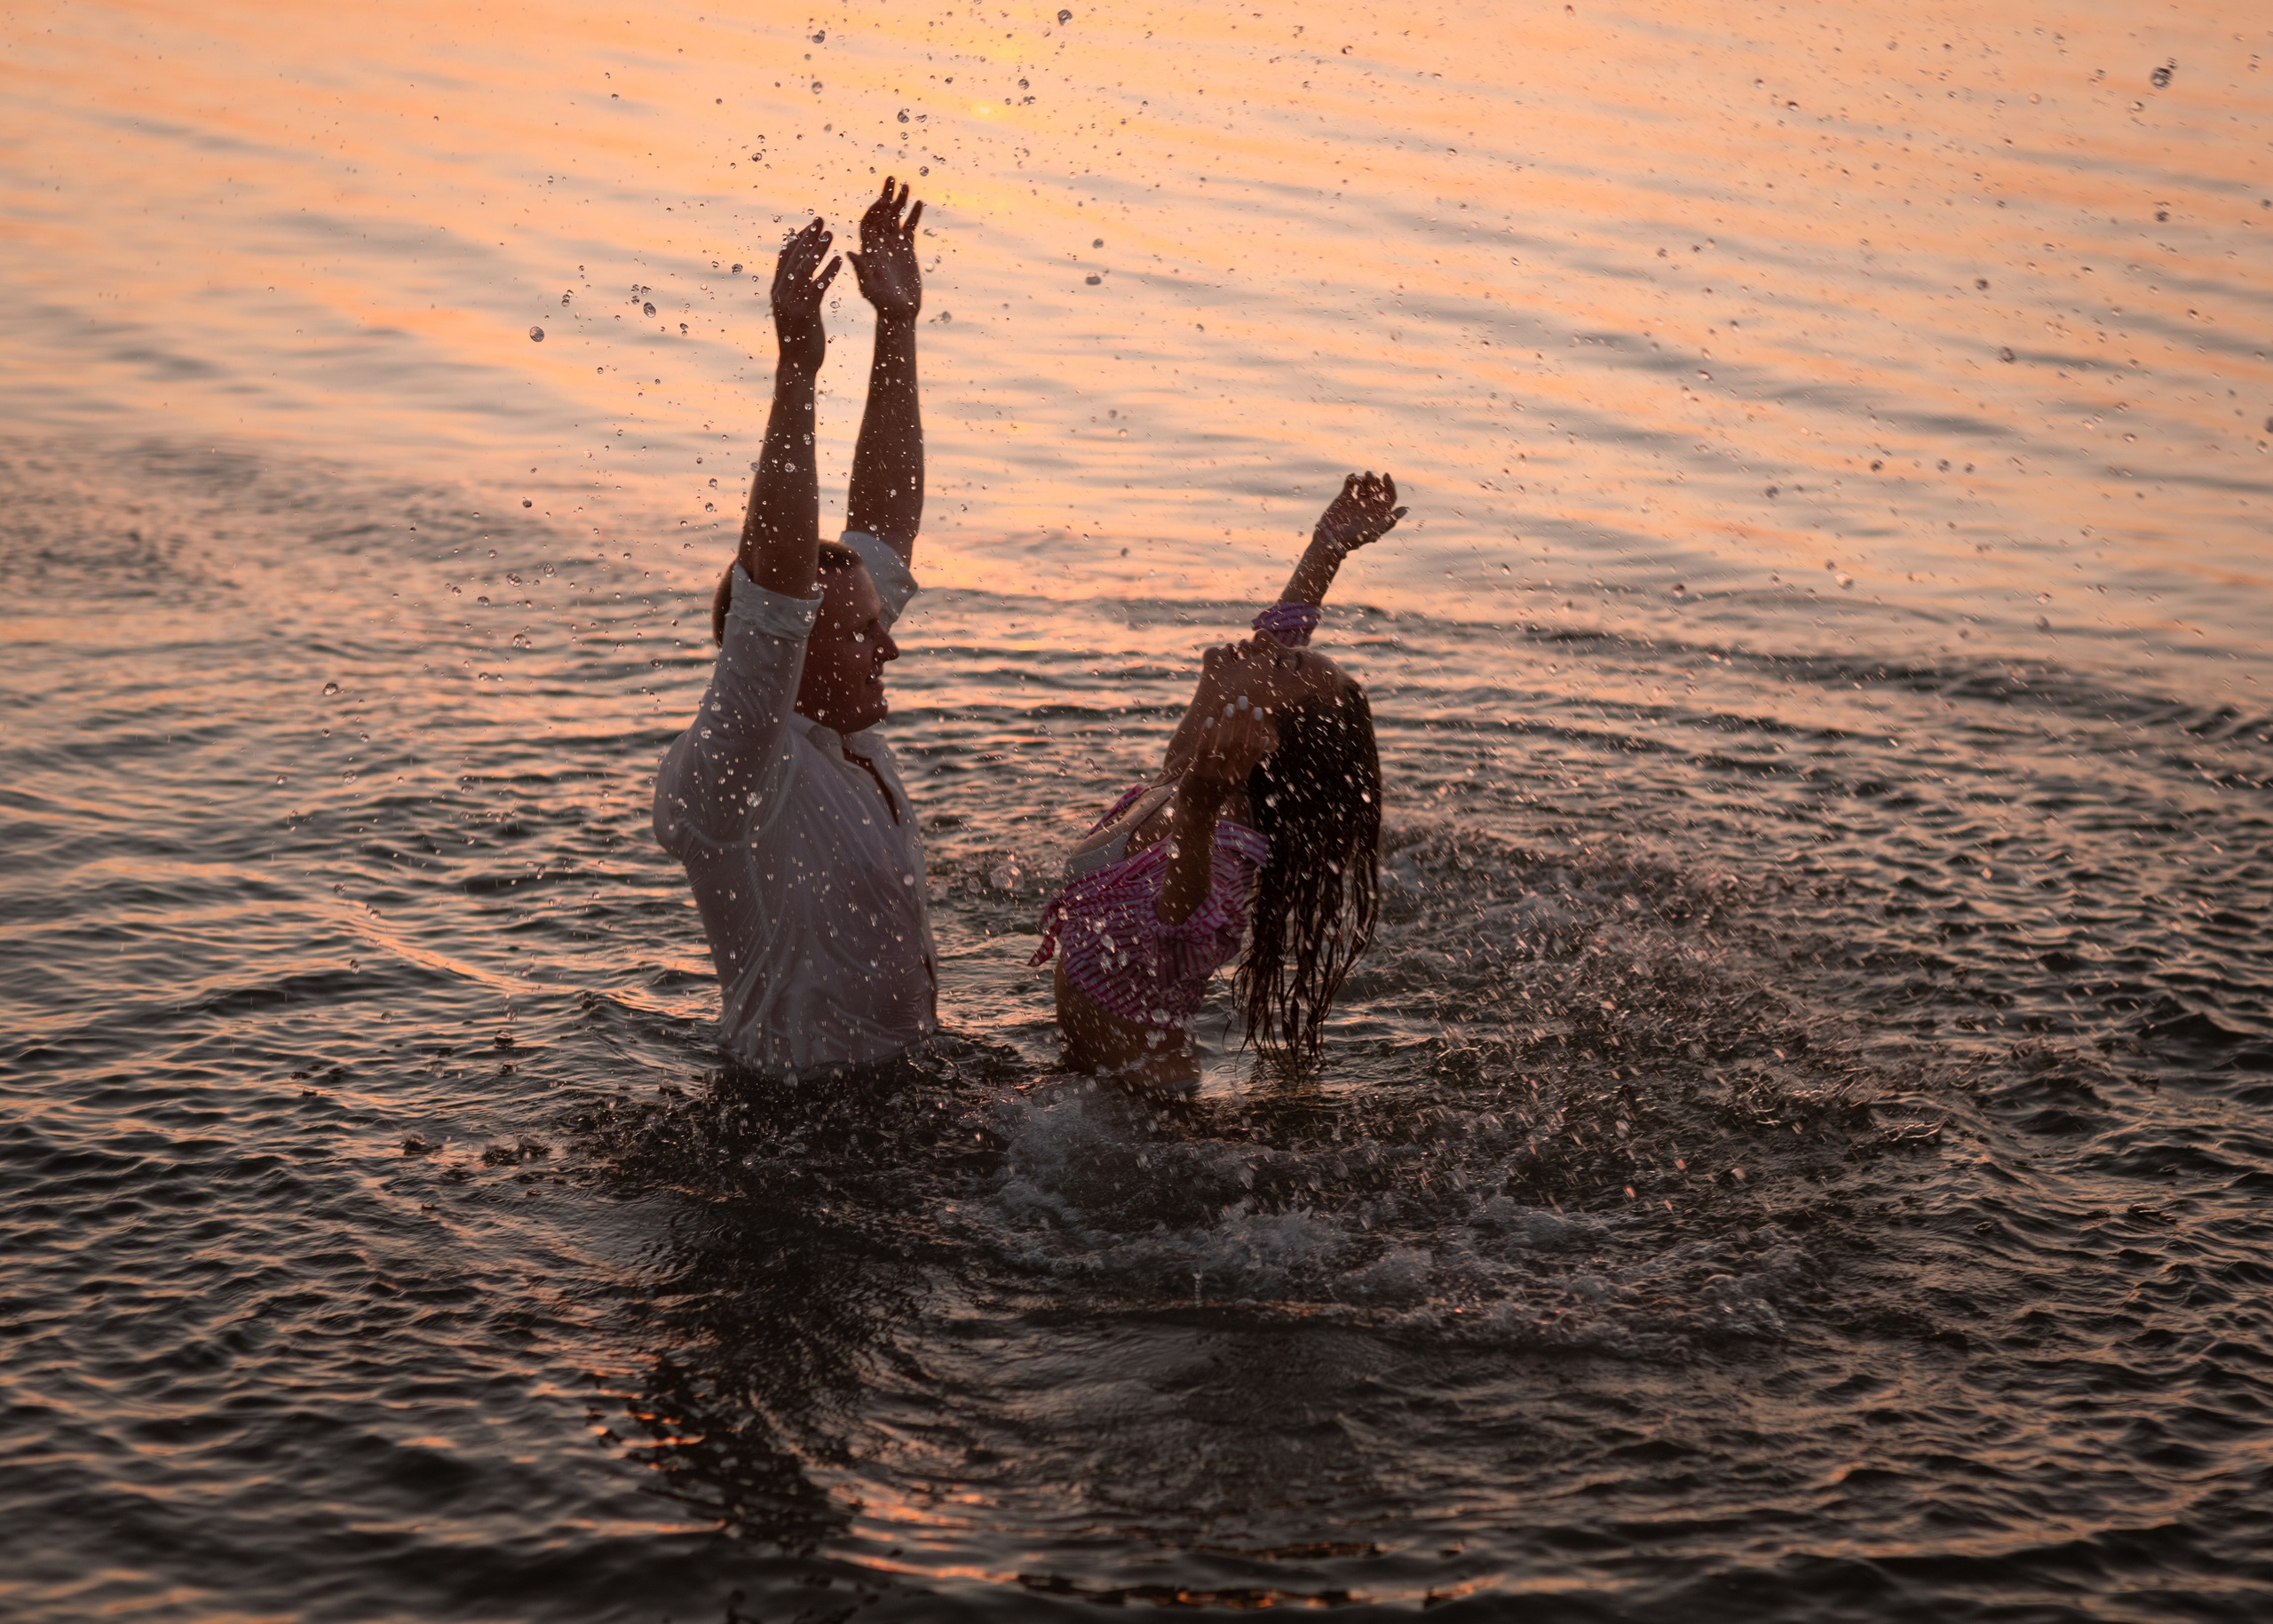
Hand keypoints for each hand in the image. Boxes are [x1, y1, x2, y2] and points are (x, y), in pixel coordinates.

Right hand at [771, 217, 840, 372]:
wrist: (797, 366)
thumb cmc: (799, 340)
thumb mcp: (794, 311)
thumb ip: (795, 292)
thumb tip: (802, 275)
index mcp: (777, 291)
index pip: (785, 257)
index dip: (797, 239)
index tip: (809, 226)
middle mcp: (781, 294)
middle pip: (794, 258)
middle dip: (808, 237)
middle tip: (821, 220)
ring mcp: (791, 304)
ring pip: (804, 269)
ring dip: (818, 249)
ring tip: (831, 234)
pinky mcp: (805, 314)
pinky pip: (817, 288)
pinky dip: (828, 272)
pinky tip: (840, 260)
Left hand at [847, 177, 923, 318]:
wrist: (899, 312)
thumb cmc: (882, 303)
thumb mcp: (869, 287)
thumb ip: (861, 269)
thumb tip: (849, 253)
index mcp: (868, 249)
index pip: (868, 223)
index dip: (874, 211)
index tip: (883, 201)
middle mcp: (879, 243)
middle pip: (881, 214)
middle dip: (886, 196)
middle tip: (891, 178)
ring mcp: (893, 245)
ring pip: (896, 217)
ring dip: (900, 201)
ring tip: (906, 185)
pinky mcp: (907, 249)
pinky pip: (910, 227)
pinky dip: (914, 215)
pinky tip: (919, 203)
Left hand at [1188, 694, 1278, 790]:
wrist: (1198, 810)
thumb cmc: (1219, 788)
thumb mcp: (1238, 776)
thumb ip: (1251, 758)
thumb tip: (1267, 738)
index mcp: (1243, 774)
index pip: (1253, 747)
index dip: (1256, 728)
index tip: (1258, 709)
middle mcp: (1231, 774)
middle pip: (1240, 743)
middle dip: (1243, 720)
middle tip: (1244, 699)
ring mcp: (1214, 773)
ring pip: (1223, 745)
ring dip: (1227, 723)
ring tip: (1229, 706)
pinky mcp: (1197, 772)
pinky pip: (1203, 750)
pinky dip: (1207, 734)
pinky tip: (1209, 719)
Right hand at [1314, 471, 1403, 551]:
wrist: (1330, 539)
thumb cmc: (1353, 539)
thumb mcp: (1373, 532)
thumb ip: (1389, 521)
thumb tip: (1405, 509)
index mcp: (1379, 514)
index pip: (1389, 496)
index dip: (1390, 485)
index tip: (1386, 476)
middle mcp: (1369, 506)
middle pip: (1377, 489)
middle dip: (1376, 480)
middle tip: (1371, 475)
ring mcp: (1357, 501)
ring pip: (1365, 484)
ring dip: (1366, 478)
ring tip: (1364, 477)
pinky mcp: (1344, 497)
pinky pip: (1350, 484)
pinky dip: (1352, 478)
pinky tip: (1353, 477)